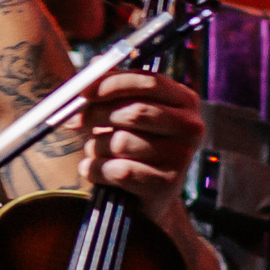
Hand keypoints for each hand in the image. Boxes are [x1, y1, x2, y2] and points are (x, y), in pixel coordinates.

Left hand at [81, 70, 204, 207]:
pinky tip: (97, 171)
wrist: (147, 198)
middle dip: (98, 115)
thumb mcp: (126, 113)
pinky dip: (97, 170)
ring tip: (97, 153)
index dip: (111, 83)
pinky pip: (118, 171)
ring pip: (121, 143)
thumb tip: (89, 71)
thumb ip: (110, 89)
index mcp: (184, 101)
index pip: (148, 82)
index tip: (83, 90)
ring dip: (97, 148)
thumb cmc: (133, 147)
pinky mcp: (167, 185)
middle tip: (78, 122)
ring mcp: (182, 158)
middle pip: (135, 112)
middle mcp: (191, 127)